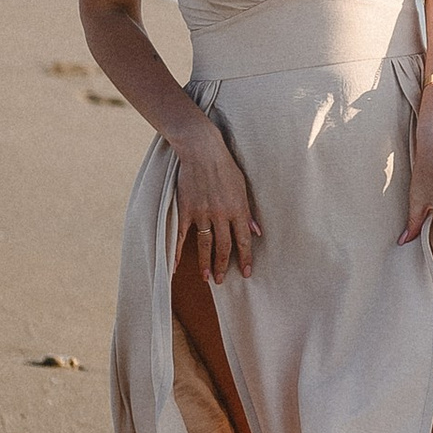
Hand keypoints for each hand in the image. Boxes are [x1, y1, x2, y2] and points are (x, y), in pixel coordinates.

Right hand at [173, 120, 261, 280]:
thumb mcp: (242, 186)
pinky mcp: (185, 210)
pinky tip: (176, 266)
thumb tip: (256, 231)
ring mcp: (202, 213)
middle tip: (223, 281)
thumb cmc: (225, 166)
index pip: (244, 240)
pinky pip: (181, 236)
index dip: (246, 258)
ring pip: (205, 244)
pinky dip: (178, 252)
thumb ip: (248, 210)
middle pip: (224, 247)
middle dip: (225, 265)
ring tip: (207, 278)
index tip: (247, 273)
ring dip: (206, 263)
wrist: (202, 151)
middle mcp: (221, 214)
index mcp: (237, 209)